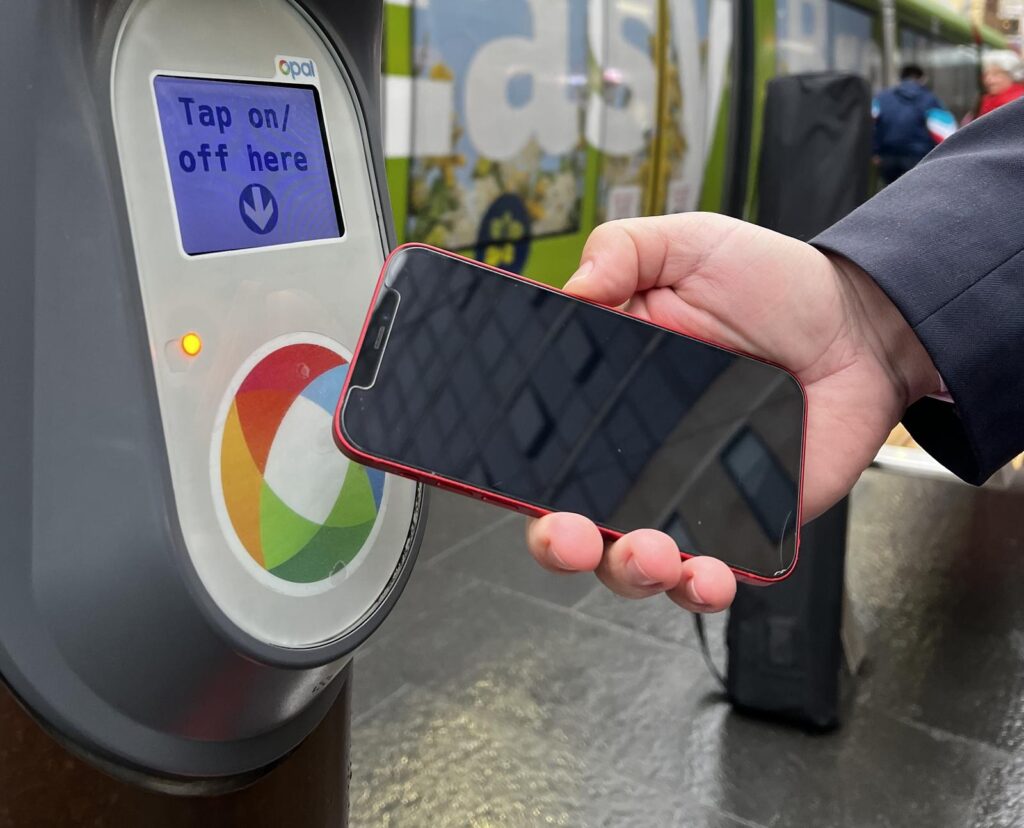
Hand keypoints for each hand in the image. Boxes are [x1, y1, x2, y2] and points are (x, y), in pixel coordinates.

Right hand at [526, 213, 938, 612]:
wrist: (859, 326)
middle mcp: (636, 454)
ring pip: (633, 562)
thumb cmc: (773, 286)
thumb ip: (625, 250)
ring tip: (652, 554)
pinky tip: (707, 577)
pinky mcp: (739, 524)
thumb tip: (572, 287)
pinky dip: (701, 588)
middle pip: (575, 519)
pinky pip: (708, 572)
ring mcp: (685, 492)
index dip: (521, 474)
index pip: (544, 446)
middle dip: (562, 543)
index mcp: (607, 394)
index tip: (519, 480)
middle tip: (573, 537)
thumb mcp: (691, 244)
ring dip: (631, 571)